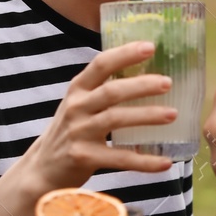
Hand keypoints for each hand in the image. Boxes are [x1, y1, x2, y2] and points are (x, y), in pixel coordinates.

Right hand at [22, 42, 176, 189]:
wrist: (43, 168)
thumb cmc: (71, 131)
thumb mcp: (80, 104)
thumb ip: (103, 90)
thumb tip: (149, 76)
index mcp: (78, 89)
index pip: (101, 64)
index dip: (125, 54)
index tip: (150, 47)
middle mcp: (76, 107)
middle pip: (111, 91)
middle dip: (141, 85)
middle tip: (168, 82)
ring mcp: (78, 132)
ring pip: (116, 119)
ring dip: (146, 116)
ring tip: (172, 114)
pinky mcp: (83, 157)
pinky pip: (119, 158)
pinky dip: (144, 161)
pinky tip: (165, 162)